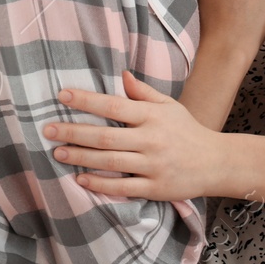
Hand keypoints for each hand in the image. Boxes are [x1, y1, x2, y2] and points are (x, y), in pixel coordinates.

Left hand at [46, 71, 222, 200]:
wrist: (216, 162)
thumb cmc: (188, 131)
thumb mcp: (170, 107)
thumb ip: (144, 93)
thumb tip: (121, 76)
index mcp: (153, 117)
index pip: (114, 106)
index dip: (87, 100)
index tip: (62, 95)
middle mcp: (152, 140)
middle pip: (105, 137)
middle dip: (73, 132)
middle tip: (48, 129)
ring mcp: (153, 165)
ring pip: (109, 161)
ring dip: (80, 157)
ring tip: (57, 152)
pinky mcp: (154, 187)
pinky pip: (122, 186)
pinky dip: (99, 184)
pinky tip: (80, 179)